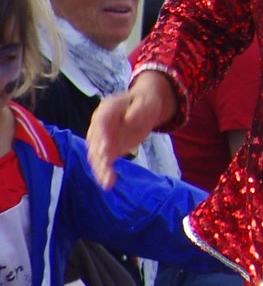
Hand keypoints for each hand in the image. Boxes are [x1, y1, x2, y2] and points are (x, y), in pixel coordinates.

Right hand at [88, 71, 175, 187]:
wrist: (145, 107)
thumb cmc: (144, 102)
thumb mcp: (145, 102)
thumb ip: (137, 110)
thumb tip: (129, 119)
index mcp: (107, 109)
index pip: (99, 122)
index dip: (101, 136)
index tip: (104, 149)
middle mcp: (99, 125)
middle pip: (95, 141)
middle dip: (98, 155)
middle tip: (105, 166)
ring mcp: (102, 138)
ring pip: (96, 155)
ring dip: (100, 168)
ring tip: (107, 181)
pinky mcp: (109, 149)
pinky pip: (104, 162)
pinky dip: (105, 172)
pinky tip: (108, 183)